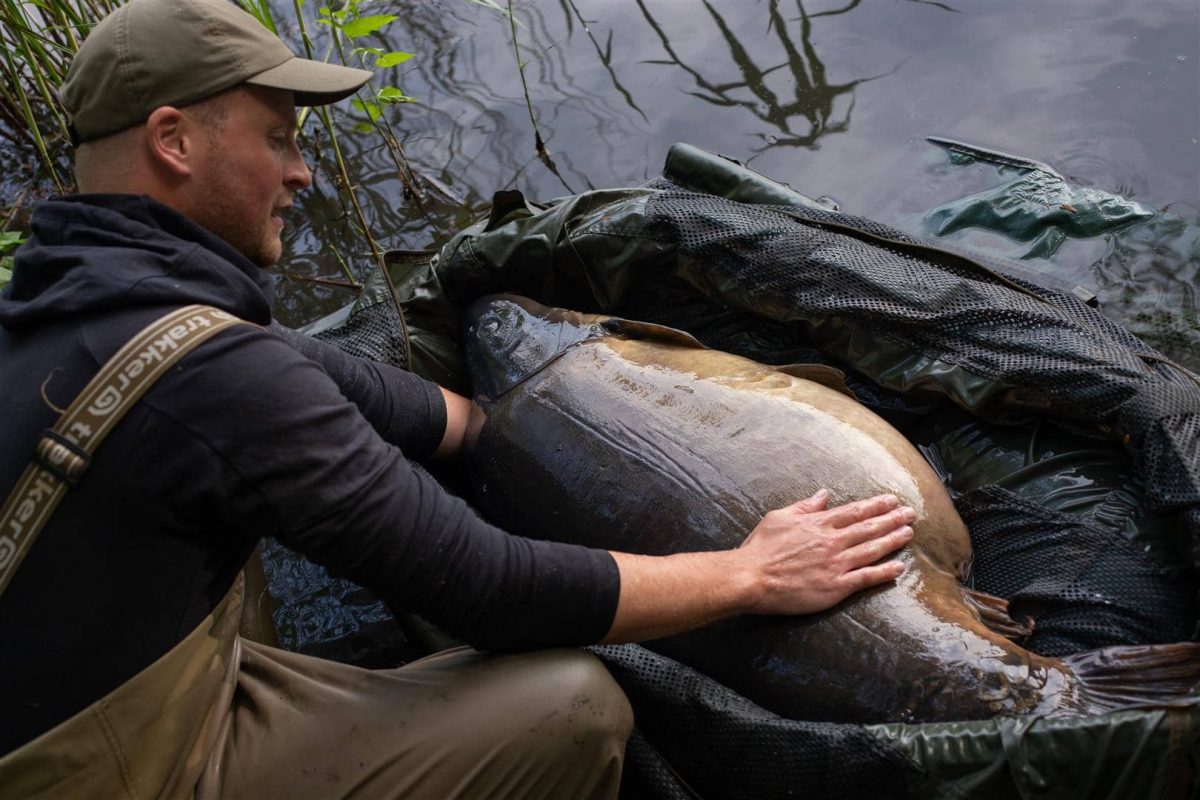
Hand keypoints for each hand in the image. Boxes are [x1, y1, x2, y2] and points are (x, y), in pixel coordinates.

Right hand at [736, 490, 913, 615]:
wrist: (751, 578)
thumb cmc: (761, 548)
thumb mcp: (779, 517)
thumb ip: (805, 506)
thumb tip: (824, 495)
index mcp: (818, 524)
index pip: (854, 511)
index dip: (876, 505)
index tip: (892, 501)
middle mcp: (831, 541)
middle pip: (868, 528)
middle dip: (892, 519)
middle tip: (911, 514)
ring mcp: (835, 564)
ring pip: (872, 550)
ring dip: (893, 540)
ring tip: (909, 533)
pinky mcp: (835, 587)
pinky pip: (865, 578)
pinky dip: (884, 572)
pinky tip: (898, 567)